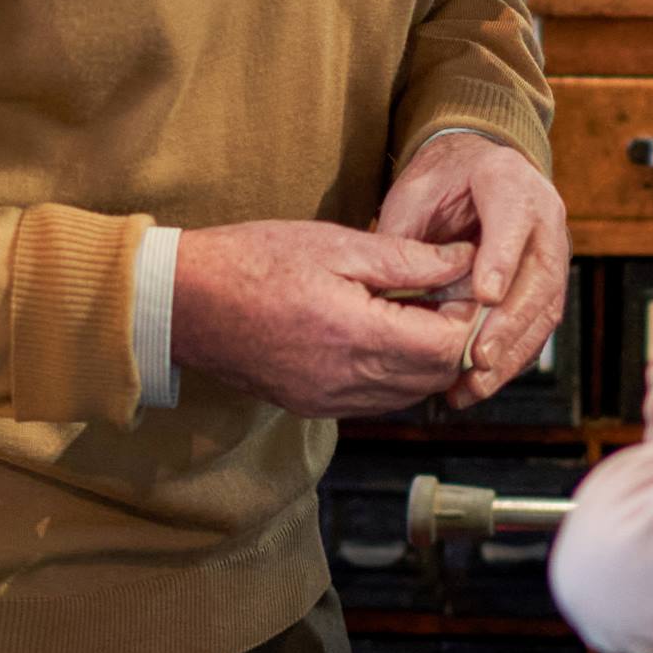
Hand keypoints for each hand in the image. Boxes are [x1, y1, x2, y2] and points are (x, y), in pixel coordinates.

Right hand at [169, 222, 473, 415]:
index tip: (462, 285)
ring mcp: (329, 401)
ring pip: (410, 395)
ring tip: (414, 313)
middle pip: (436, 377)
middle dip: (453, 339)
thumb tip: (464, 263)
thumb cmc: (252, 262)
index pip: (448, 347)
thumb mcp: (336, 244)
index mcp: (356, 336)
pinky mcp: (314, 407)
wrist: (185, 302)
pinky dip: (395, 374)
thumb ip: (408, 259)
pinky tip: (382, 336)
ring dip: (426, 360)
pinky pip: (378, 402)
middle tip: (445, 296)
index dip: (467, 317)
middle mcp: (346, 381)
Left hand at [371, 132, 569, 413]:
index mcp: (506, 179)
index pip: (513, 217)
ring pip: (546, 307)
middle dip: (509, 322)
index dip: (502, 258)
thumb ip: (407, 239)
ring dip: (513, 352)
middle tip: (478, 358)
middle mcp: (542, 215)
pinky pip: (539, 325)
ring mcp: (552, 250)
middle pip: (539, 273)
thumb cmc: (439, 184)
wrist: (473, 172)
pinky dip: (513, 358)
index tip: (485, 295)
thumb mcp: (413, 196)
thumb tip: (391, 295)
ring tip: (475, 384)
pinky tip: (481, 383)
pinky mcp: (549, 283)